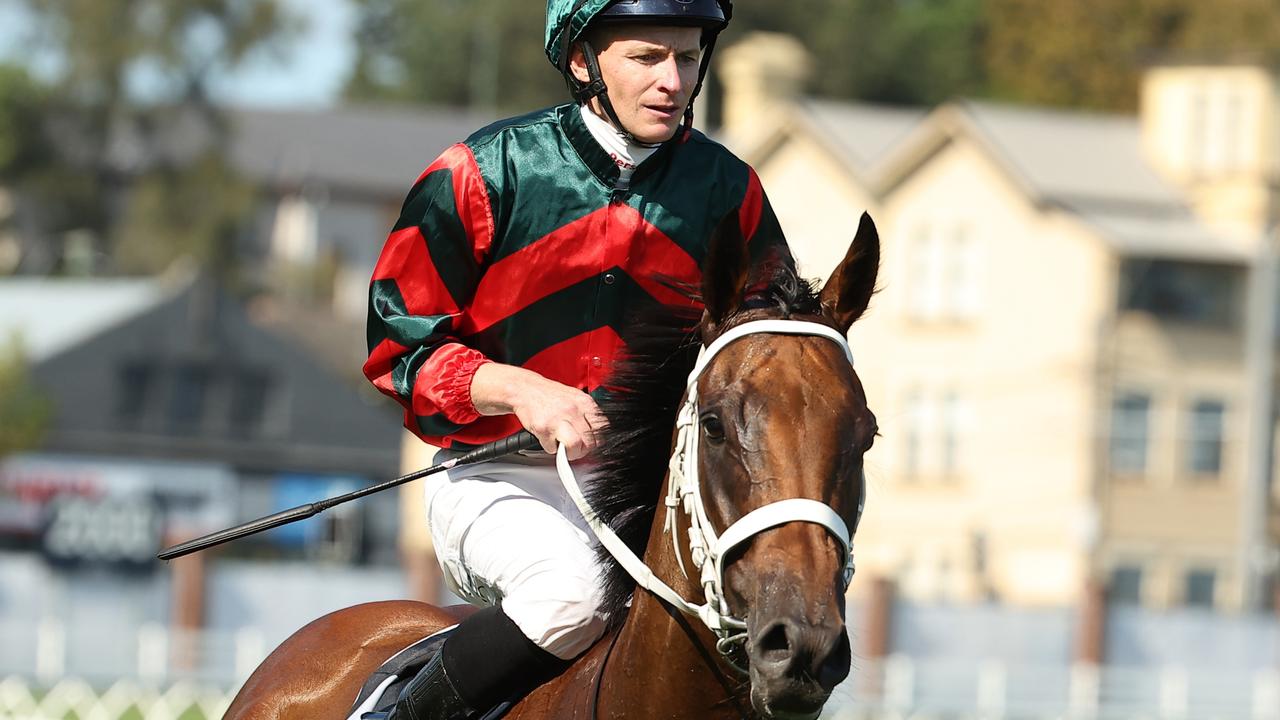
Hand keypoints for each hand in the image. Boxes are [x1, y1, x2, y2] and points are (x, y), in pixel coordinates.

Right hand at [470, 364, 606, 459]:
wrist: (525, 389)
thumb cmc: (550, 396)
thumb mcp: (574, 399)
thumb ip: (586, 415)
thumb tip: (597, 436)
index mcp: (584, 402)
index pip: (602, 428)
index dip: (597, 440)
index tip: (591, 443)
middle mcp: (573, 409)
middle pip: (590, 441)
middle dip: (584, 450)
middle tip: (576, 448)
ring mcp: (558, 419)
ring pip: (575, 447)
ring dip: (570, 453)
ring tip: (564, 448)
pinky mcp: (543, 428)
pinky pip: (552, 448)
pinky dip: (550, 448)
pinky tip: (548, 438)